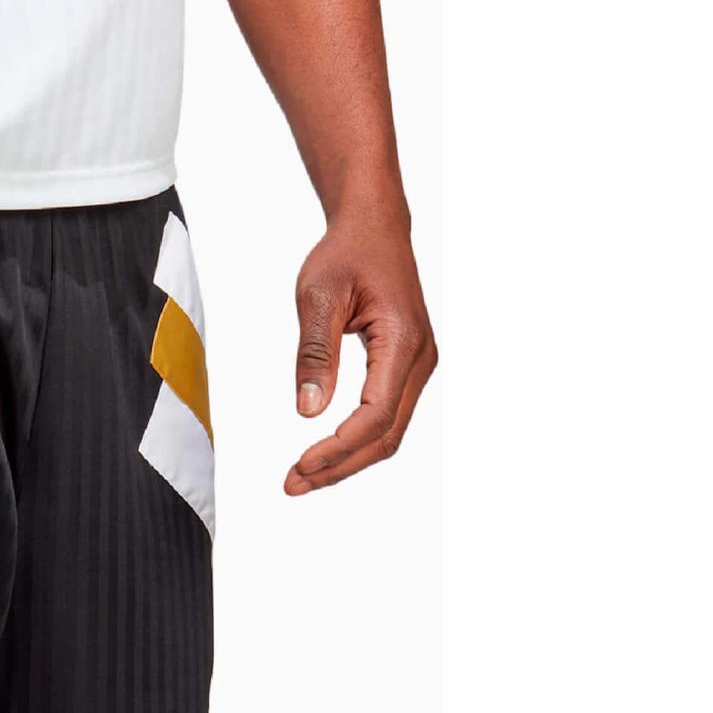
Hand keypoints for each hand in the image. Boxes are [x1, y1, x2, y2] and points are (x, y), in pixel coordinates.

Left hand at [286, 208, 436, 495]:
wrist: (374, 227)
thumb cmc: (346, 253)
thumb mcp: (318, 296)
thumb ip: (314, 354)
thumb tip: (309, 411)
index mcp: (403, 341)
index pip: (375, 414)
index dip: (338, 448)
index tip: (300, 465)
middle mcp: (420, 359)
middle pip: (385, 436)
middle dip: (339, 467)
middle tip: (291, 484)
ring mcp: (417, 366)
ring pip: (388, 433)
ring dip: (346, 460)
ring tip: (302, 476)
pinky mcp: (406, 369)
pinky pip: (385, 418)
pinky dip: (355, 443)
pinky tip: (325, 454)